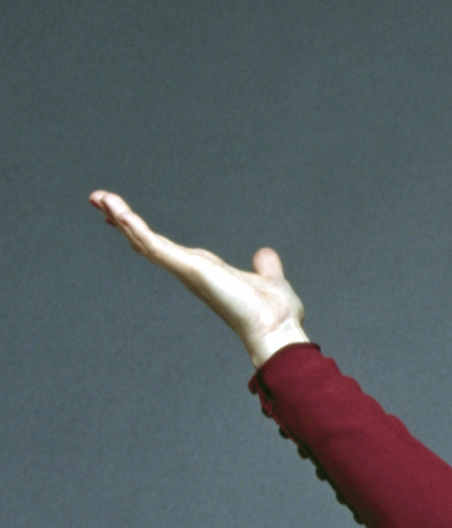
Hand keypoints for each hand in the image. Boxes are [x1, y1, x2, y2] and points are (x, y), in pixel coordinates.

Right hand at [88, 190, 310, 369]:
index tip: (122, 217)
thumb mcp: (269, 279)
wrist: (279, 330)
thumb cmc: (275, 314)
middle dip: (122, 220)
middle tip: (97, 199)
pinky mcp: (189, 270)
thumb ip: (264, 267)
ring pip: (145, 241)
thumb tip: (265, 255)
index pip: (166, 249)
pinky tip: (118, 212)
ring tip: (97, 197)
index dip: (143, 233)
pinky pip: (156, 246)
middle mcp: (191, 271)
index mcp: (205, 271)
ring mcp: (188, 271)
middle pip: (147, 242)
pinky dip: (136, 228)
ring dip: (121, 217)